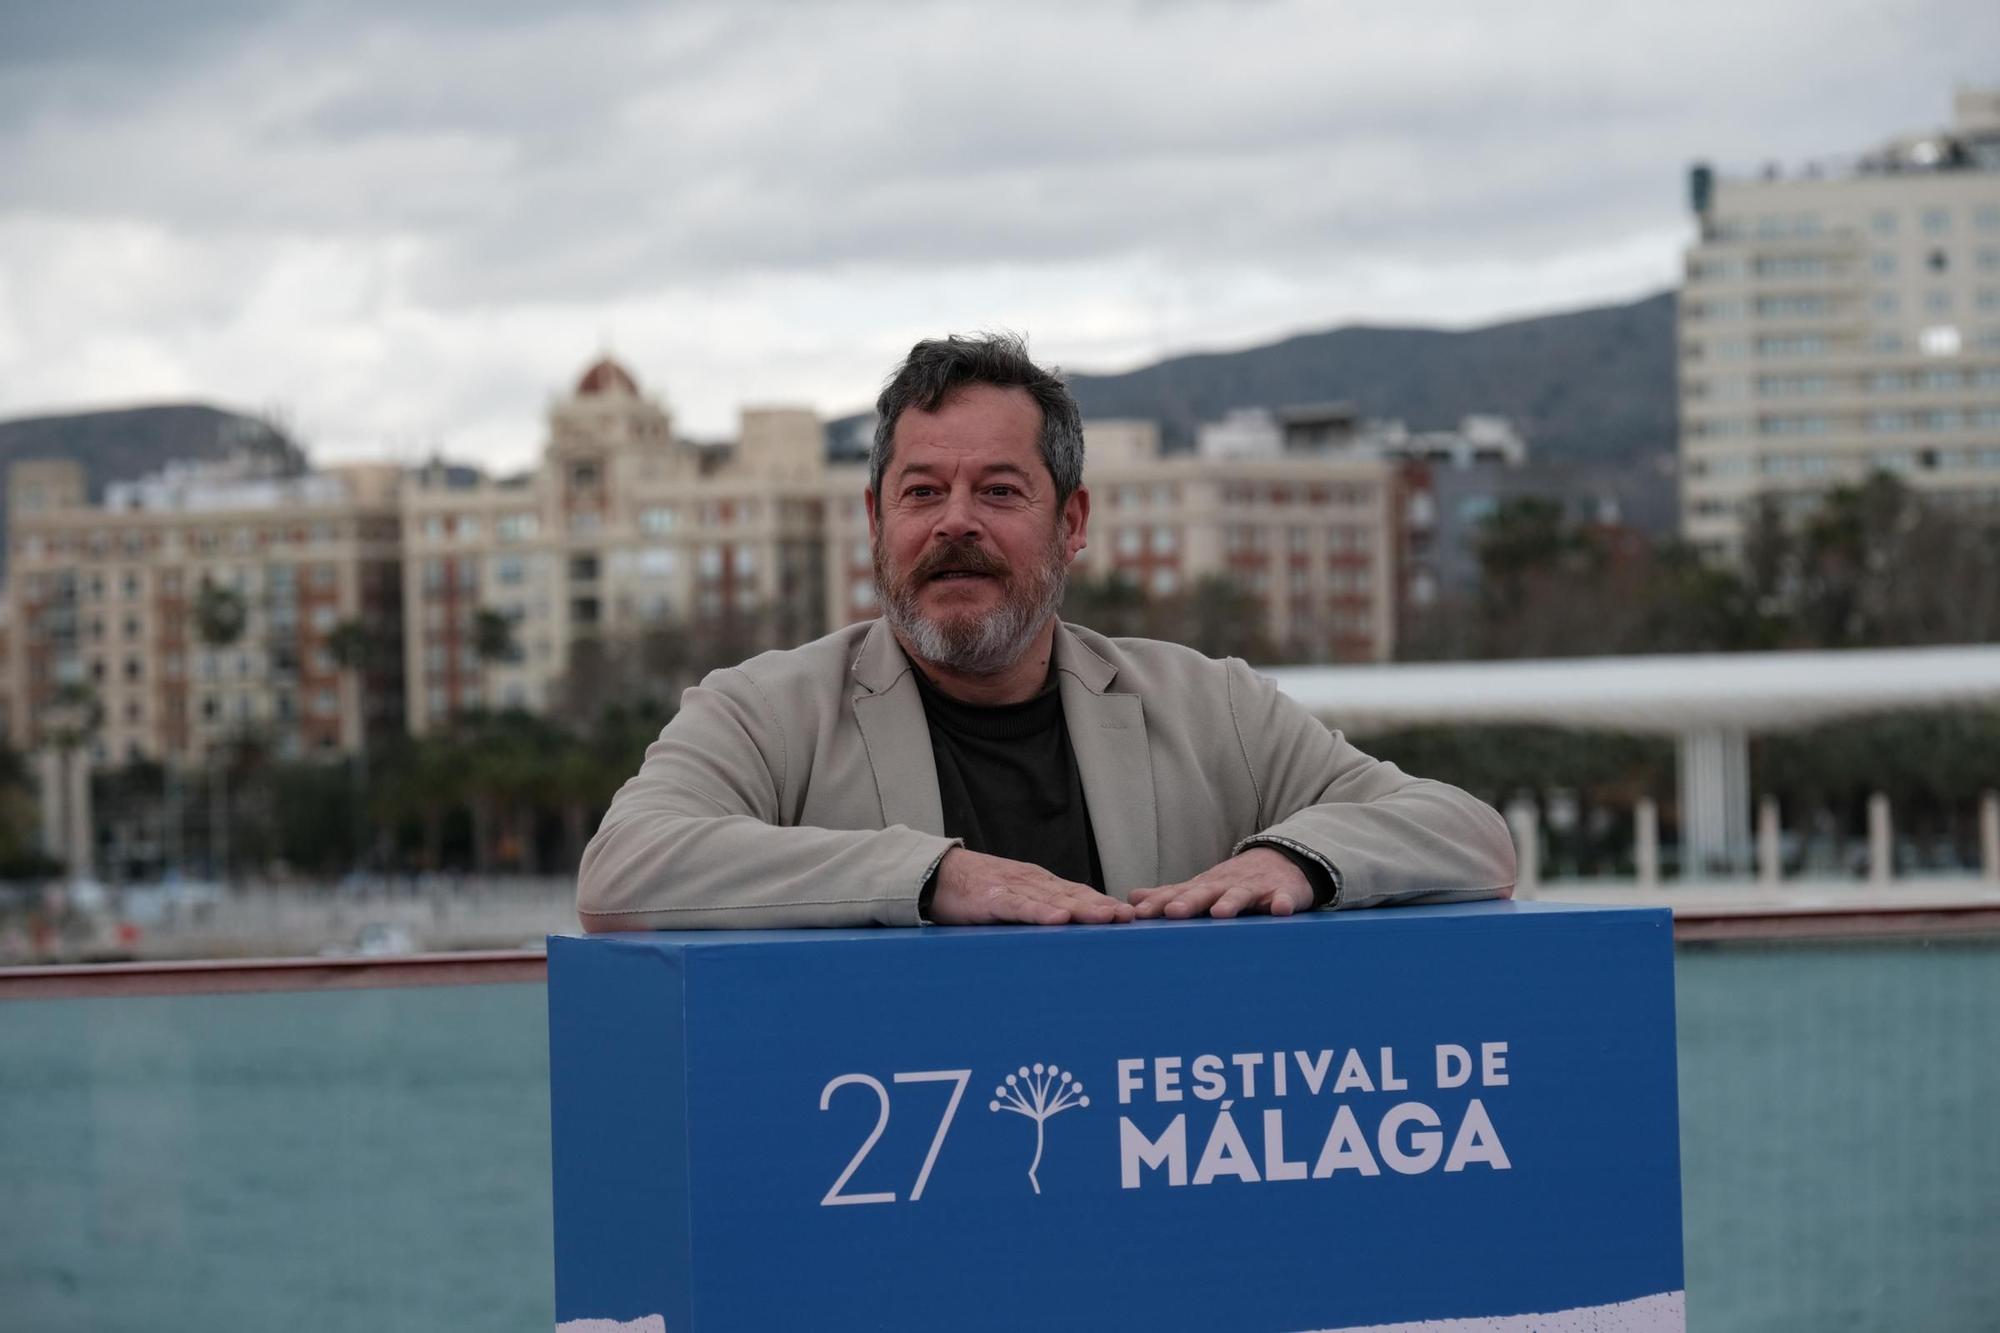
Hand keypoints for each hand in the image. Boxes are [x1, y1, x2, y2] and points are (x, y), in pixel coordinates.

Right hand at [927, 848, 1134, 925]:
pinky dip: (1040, 912)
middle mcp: (1033, 882)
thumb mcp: (1015, 899)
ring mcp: (1014, 888)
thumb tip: (1069, 931)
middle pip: (1075, 895)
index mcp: (1041, 884)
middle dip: (1104, 907)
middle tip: (1132, 918)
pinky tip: (1058, 918)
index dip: (1106, 904)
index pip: (1081, 894)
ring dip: (1083, 908)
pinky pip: (1020, 906)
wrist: (936, 873)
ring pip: (1054, 899)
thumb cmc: (976, 891)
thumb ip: (1039, 911)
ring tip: (1108, 917)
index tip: (1133, 916)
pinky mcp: (992, 898)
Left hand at [1129, 848, 1314, 920]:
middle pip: (1205, 892)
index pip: (1177, 894)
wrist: (1281, 859)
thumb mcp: (1202, 886)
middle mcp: (1226, 885)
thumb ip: (1170, 895)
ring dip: (1231, 902)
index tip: (1138, 915)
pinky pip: (1284, 898)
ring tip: (1221, 913)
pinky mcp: (1283, 892)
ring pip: (1242, 894)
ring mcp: (1255, 888)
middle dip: (1189, 902)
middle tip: (1174, 912)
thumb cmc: (1233, 882)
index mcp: (1204, 887)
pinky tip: (1281, 910)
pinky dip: (1283, 902)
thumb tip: (1132, 898)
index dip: (1158, 904)